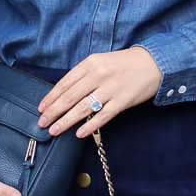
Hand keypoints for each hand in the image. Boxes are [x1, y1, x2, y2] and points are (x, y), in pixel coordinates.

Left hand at [36, 46, 162, 138]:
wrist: (154, 63)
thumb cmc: (124, 64)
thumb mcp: (101, 61)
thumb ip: (83, 74)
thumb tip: (64, 93)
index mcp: (91, 63)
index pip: (65, 83)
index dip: (51, 97)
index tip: (41, 108)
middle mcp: (99, 75)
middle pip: (70, 97)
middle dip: (53, 111)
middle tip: (42, 123)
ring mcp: (111, 89)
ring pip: (83, 108)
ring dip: (66, 121)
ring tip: (54, 130)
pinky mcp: (122, 101)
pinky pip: (102, 116)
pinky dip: (89, 126)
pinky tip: (78, 134)